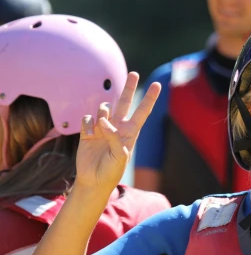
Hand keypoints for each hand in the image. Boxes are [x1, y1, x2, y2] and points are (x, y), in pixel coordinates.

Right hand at [75, 72, 160, 193]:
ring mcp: (102, 128)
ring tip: (101, 124)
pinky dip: (87, 124)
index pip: (142, 111)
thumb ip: (114, 138)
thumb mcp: (119, 156)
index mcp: (130, 132)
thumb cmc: (111, 170)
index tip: (158, 84)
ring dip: (103, 112)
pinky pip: (87, 118)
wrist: (93, 180)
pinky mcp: (88, 131)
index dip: (150, 98)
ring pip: (104, 107)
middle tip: (134, 73)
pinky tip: (88, 135)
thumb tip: (103, 121)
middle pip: (125, 102)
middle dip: (129, 88)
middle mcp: (117, 127)